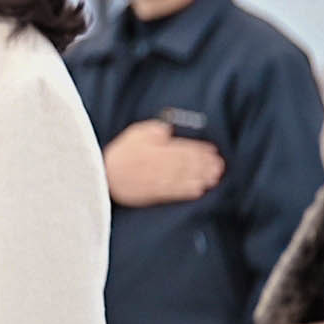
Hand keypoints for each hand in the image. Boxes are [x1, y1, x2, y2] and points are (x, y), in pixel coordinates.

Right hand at [102, 120, 223, 207]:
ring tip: (214, 176)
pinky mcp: (156, 193)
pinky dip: (189, 191)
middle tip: (218, 164)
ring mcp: (160, 180)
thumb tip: (168, 129)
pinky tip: (199, 190)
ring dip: (202, 177)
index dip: (200, 150)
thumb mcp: (135, 134)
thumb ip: (153, 130)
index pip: (184, 148)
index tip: (212, 150)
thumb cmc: (120, 155)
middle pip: (189, 163)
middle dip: (205, 164)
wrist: (105, 177)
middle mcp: (163, 165)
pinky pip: (176, 192)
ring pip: (186, 177)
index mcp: (159, 149)